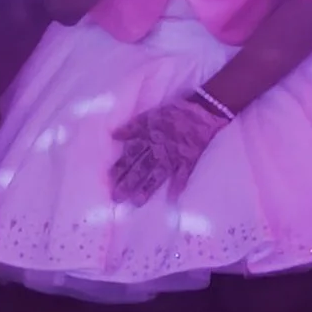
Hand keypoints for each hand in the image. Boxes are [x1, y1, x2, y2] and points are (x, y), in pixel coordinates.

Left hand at [108, 96, 222, 204]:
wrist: (202, 109)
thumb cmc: (175, 112)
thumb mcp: (150, 115)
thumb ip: (133, 127)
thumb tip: (114, 135)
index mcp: (149, 137)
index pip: (131, 154)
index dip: (120, 166)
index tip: (109, 179)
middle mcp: (159, 149)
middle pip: (141, 167)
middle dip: (128, 182)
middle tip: (117, 197)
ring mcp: (174, 156)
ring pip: (158, 174)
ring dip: (147, 188)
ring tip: (136, 202)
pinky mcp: (189, 160)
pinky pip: (183, 175)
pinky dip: (178, 186)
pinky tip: (171, 199)